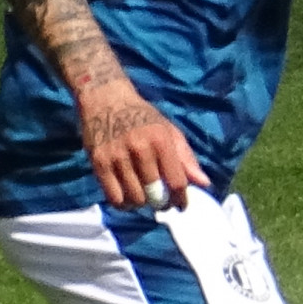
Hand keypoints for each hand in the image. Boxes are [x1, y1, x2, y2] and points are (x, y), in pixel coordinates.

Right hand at [83, 77, 207, 211]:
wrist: (105, 99)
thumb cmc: (142, 117)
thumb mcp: (169, 130)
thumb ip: (186, 158)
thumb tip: (204, 183)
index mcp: (161, 140)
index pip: (177, 181)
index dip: (181, 199)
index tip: (181, 204)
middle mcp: (139, 149)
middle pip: (155, 194)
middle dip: (162, 203)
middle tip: (161, 201)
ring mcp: (117, 157)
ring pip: (135, 199)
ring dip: (142, 204)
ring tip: (144, 196)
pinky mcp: (98, 163)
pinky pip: (114, 198)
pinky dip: (123, 204)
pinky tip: (128, 196)